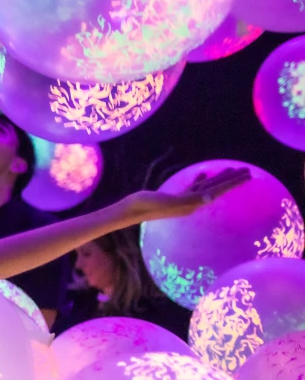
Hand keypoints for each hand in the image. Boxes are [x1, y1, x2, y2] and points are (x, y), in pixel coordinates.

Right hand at [120, 167, 251, 221]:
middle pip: (217, 189)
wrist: (131, 210)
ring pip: (207, 187)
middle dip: (232, 180)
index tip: (248, 176)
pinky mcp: (176, 197)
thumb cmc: (147, 205)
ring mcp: (184, 200)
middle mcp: (192, 203)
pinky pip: (193, 187)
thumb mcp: (168, 202)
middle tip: (248, 172)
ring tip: (232, 170)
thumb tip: (209, 197)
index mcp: (192, 204)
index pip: (217, 191)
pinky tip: (205, 174)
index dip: (233, 183)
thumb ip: (188, 199)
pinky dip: (201, 180)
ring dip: (219, 179)